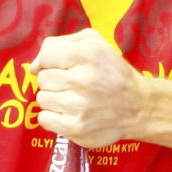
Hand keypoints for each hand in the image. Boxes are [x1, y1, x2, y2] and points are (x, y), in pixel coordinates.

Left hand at [31, 28, 144, 146]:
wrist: (138, 107)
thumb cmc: (111, 72)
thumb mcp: (94, 43)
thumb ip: (59, 44)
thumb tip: (34, 67)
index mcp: (89, 55)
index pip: (47, 54)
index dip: (50, 61)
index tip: (62, 67)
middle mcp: (84, 80)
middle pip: (43, 79)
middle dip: (55, 81)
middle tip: (74, 85)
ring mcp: (79, 106)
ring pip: (42, 99)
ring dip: (54, 99)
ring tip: (74, 99)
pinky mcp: (76, 128)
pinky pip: (44, 119)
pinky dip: (53, 117)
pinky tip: (70, 113)